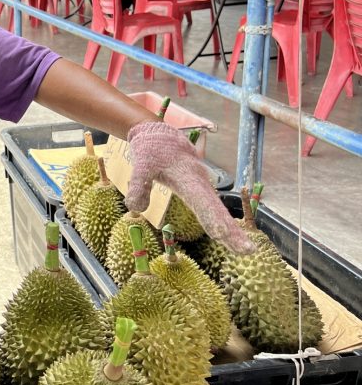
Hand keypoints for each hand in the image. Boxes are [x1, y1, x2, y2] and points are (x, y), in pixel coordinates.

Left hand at [126, 121, 255, 254]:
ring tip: (244, 249)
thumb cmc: (151, 149)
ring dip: (230, 229)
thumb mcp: (140, 164)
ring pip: (217, 210)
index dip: (214, 220)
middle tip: (247, 250)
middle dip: (232, 231)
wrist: (159, 134)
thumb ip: (138, 185)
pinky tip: (228, 237)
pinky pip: (211, 208)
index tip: (223, 235)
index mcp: (188, 177)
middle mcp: (199, 183)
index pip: (203, 203)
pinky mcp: (199, 189)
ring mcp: (201, 186)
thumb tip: (136, 209)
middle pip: (217, 210)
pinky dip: (222, 222)